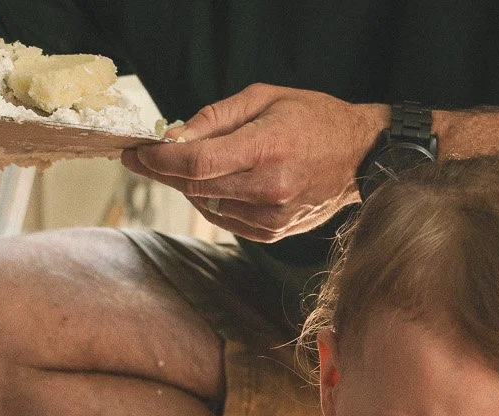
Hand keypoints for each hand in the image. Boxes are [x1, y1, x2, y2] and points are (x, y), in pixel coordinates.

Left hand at [123, 86, 383, 242]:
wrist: (360, 156)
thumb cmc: (313, 119)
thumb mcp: (266, 98)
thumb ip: (218, 116)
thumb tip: (176, 135)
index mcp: (268, 148)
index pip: (197, 163)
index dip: (160, 160)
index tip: (137, 152)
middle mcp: (268, 188)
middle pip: (195, 186)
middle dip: (163, 172)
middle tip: (143, 157)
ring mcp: (270, 217)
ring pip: (206, 205)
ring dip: (187, 186)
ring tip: (182, 165)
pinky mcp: (271, 234)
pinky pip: (224, 219)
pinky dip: (210, 201)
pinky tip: (213, 184)